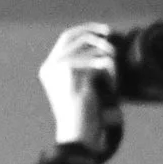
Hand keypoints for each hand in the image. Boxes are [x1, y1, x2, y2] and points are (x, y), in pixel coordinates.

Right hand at [38, 24, 116, 149]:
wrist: (78, 133)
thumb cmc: (83, 115)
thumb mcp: (81, 86)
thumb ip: (85, 66)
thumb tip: (104, 43)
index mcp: (49, 69)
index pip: (66, 38)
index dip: (85, 30)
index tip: (103, 31)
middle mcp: (50, 65)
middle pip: (75, 36)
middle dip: (94, 32)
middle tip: (111, 34)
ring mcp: (59, 67)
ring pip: (92, 49)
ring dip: (108, 61)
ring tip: (113, 80)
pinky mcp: (72, 70)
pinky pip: (100, 62)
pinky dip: (111, 74)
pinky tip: (112, 88)